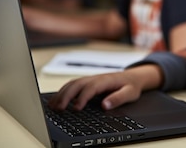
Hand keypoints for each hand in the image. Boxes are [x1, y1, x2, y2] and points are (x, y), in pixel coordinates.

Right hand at [47, 64, 161, 110]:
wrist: (133, 77)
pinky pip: (72, 85)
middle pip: (77, 84)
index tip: (76, 108)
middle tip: (59, 108)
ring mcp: (90, 79)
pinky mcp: (87, 82)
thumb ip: (118, 99)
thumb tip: (105, 105)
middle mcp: (96, 78)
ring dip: (61, 93)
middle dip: (66, 95)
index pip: (91, 88)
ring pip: (72, 84)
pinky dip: (62, 92)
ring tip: (53, 106)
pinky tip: (56, 100)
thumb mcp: (130, 93)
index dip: (82, 97)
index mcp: (106, 80)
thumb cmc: (131, 85)